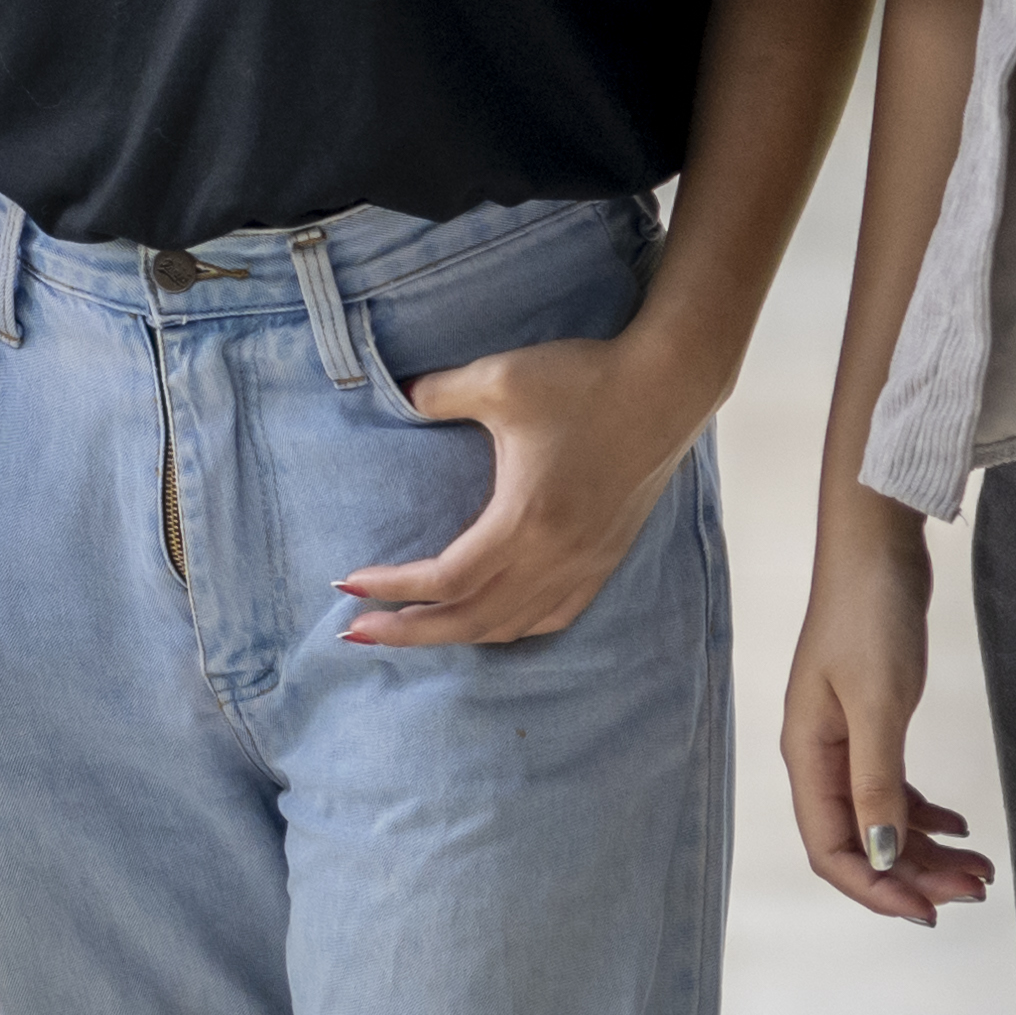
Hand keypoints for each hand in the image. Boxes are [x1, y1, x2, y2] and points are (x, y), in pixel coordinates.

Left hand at [342, 310, 721, 649]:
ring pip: (512, 626)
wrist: (667, 387)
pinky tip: (491, 622)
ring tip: (413, 630)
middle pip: (472, 620)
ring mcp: (585, 564)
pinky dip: (511, 629)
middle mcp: (556, 557)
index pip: (446, 579)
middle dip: (411, 632)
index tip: (348, 585)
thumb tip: (397, 398)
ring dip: (457, 635)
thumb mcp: (500, 378)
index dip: (394, 588)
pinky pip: (553, 616)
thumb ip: (439, 393)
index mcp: (526, 520)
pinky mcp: (605, 559)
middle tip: (358, 633)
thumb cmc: (585, 381)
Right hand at [783, 488, 989, 924]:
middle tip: (975, 891)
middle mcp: (821, 755)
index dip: (876, 888)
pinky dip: (924, 815)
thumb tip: (878, 856)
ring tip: (981, 868)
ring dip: (926, 850)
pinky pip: (892, 789)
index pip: (831, 849)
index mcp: (807, 755)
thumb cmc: (868, 614)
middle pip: (861, 842)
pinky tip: (958, 824)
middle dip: (915, 874)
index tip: (930, 910)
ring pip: (881, 820)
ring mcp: (845, 739)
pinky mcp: (872, 720)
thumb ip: (876, 784)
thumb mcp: (878, 704)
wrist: (876, 543)